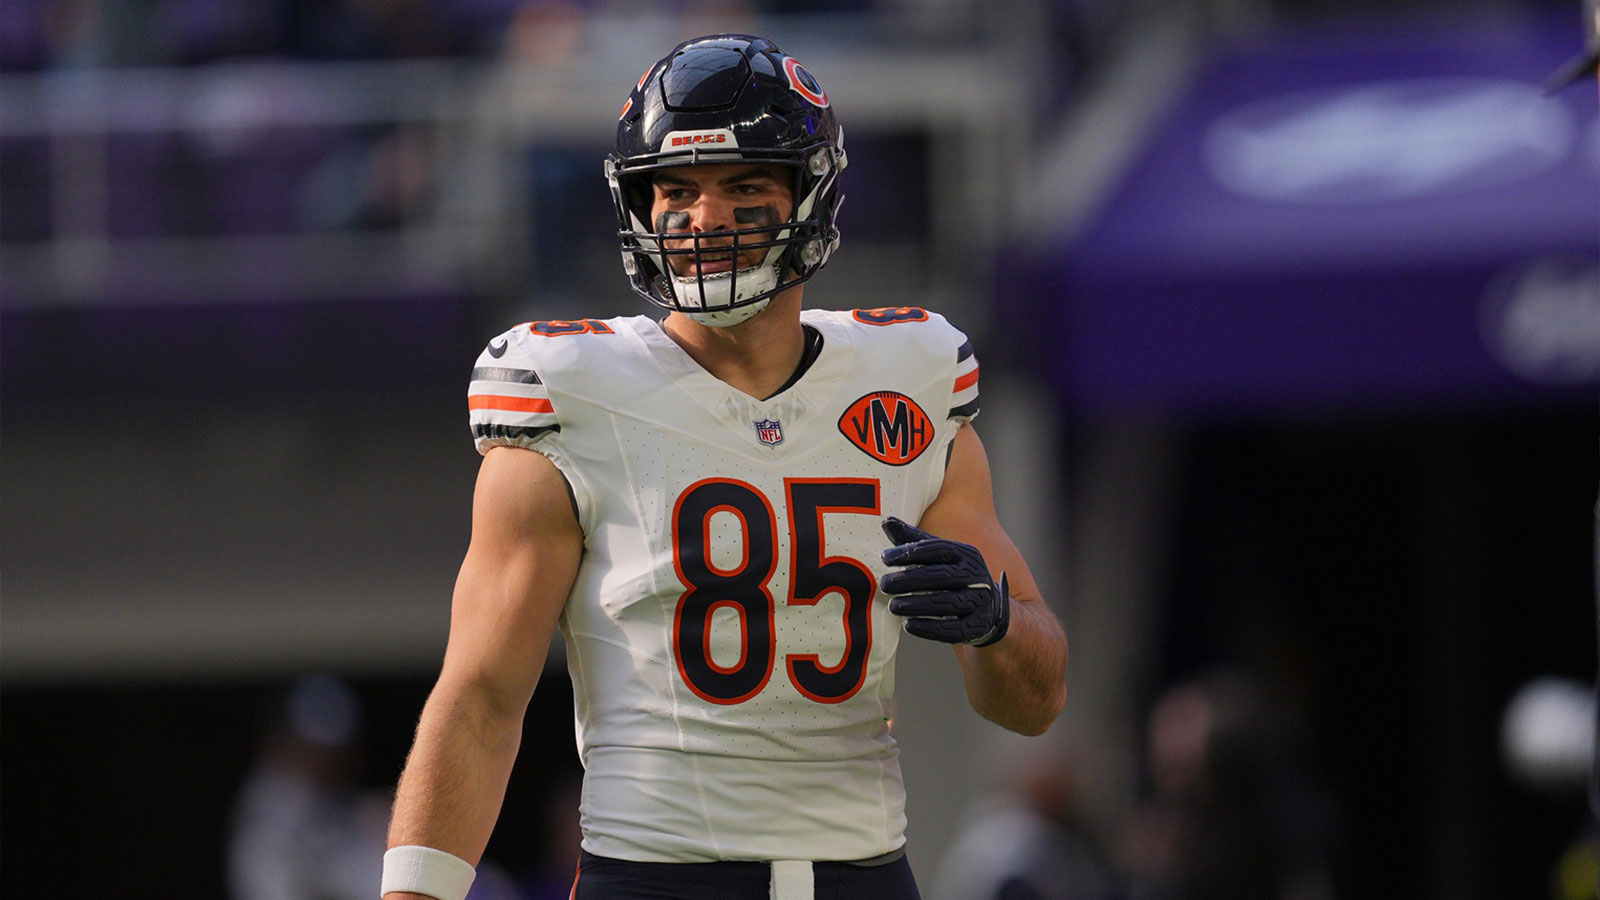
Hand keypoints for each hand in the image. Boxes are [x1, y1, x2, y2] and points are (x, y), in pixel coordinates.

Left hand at [879, 516, 1009, 646]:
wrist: (989, 609)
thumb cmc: (954, 577)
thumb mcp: (939, 557)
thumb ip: (913, 540)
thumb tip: (886, 522)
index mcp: (966, 554)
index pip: (937, 548)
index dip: (910, 552)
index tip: (885, 558)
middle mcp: (976, 576)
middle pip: (941, 576)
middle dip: (909, 580)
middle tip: (885, 585)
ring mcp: (980, 602)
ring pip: (947, 603)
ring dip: (916, 605)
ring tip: (893, 606)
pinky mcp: (977, 626)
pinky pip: (953, 629)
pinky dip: (929, 628)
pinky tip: (909, 625)